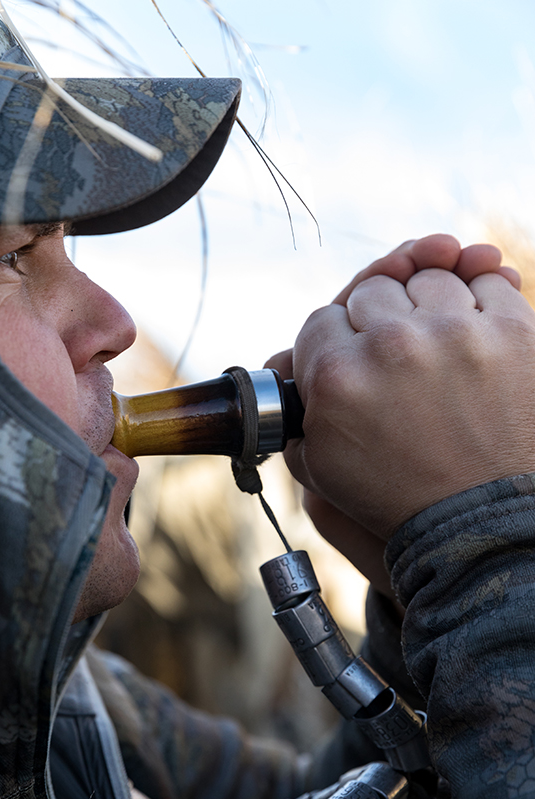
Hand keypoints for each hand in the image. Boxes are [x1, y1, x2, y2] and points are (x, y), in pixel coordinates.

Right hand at [268, 234, 522, 574]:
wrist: (483, 522)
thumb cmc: (400, 496)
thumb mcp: (320, 466)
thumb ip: (293, 408)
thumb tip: (286, 359)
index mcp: (337, 375)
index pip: (321, 320)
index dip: (335, 341)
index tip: (351, 359)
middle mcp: (393, 345)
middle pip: (373, 290)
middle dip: (377, 319)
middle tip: (392, 355)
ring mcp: (457, 333)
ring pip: (428, 277)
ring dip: (427, 304)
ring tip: (434, 342)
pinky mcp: (514, 330)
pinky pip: (486, 279)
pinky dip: (478, 295)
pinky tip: (470, 326)